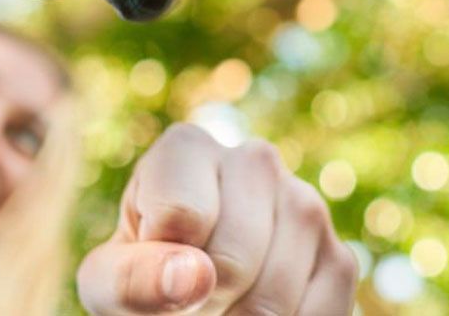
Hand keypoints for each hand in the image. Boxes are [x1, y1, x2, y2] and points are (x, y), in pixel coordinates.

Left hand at [77, 124, 354, 315]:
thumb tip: (195, 277)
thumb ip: (133, 277)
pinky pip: (320, 315)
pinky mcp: (339, 256)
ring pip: (275, 295)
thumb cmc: (138, 283)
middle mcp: (255, 160)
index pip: (183, 217)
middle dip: (206, 301)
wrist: (182, 303)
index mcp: (188, 149)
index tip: (157, 269)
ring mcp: (305, 205)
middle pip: (232, 260)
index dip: (165, 268)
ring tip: (223, 307)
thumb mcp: (109, 283)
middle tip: (193, 298)